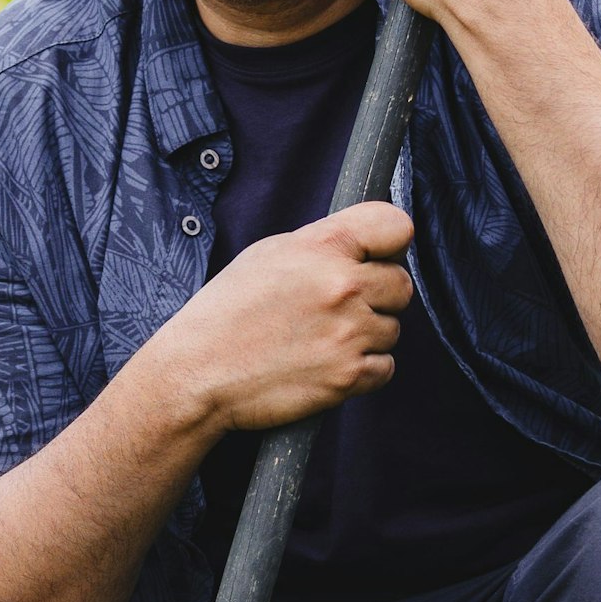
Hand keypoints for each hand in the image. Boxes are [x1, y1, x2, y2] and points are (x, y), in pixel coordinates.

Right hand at [148, 201, 414, 434]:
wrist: (199, 371)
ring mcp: (349, 333)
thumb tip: (367, 249)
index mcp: (322, 248)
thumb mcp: (268, 254)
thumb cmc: (227, 311)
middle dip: (378, 295)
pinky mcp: (349, 376)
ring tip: (320, 338)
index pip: (396, 226)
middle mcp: (342, 286)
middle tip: (339, 306)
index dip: (389, 243)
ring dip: (366, 335)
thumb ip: (322, 246)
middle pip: (401, 284)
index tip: (377, 256)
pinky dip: (362, 369)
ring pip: (392, 329)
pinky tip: (325, 363)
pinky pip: (385, 367)